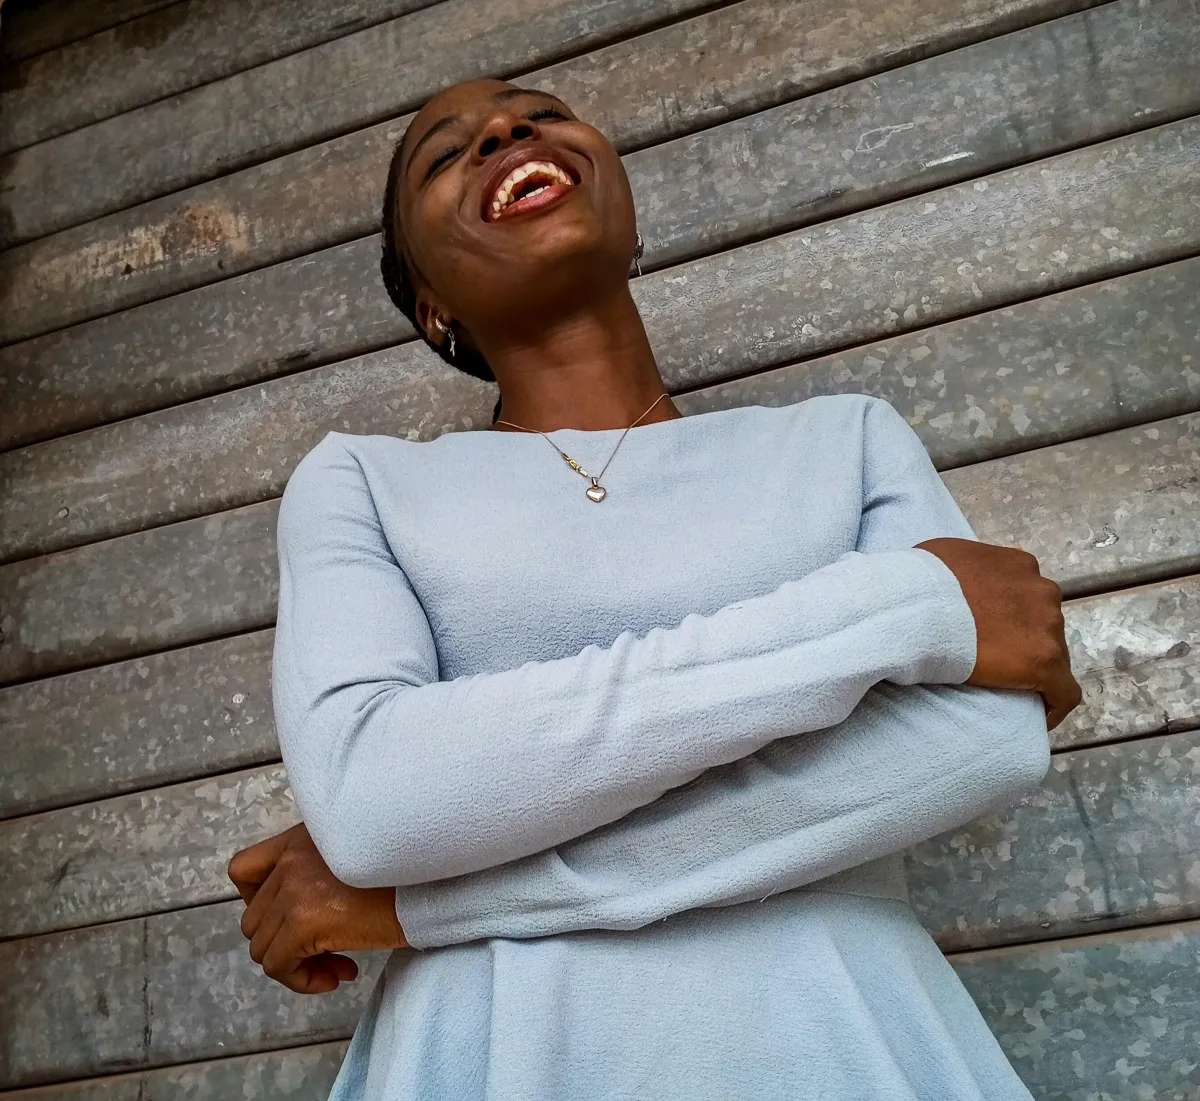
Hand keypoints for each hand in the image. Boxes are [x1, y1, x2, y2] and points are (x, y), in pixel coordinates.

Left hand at [228, 823, 407, 993]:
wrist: (434, 882)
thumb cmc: (408, 873)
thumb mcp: (354, 857)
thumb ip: (318, 871)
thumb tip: (297, 920)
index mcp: (301, 839)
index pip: (244, 869)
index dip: (258, 903)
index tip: (290, 919)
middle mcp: (291, 859)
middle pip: (254, 919)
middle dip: (286, 944)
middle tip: (329, 955)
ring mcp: (293, 890)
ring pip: (263, 947)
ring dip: (297, 965)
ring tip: (338, 967)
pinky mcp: (303, 923)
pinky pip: (279, 967)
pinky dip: (303, 980)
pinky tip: (339, 975)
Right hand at [915, 538, 1081, 729]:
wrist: (918, 609)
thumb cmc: (921, 581)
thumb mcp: (944, 556)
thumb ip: (964, 565)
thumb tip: (951, 576)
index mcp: (1020, 566)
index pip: (1030, 596)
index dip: (1016, 618)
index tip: (999, 635)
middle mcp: (1041, 591)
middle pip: (1044, 625)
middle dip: (1024, 641)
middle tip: (994, 659)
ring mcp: (1047, 626)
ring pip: (1053, 655)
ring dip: (1033, 667)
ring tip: (1006, 686)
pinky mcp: (1045, 662)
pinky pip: (1064, 692)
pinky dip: (1054, 705)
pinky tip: (1038, 717)